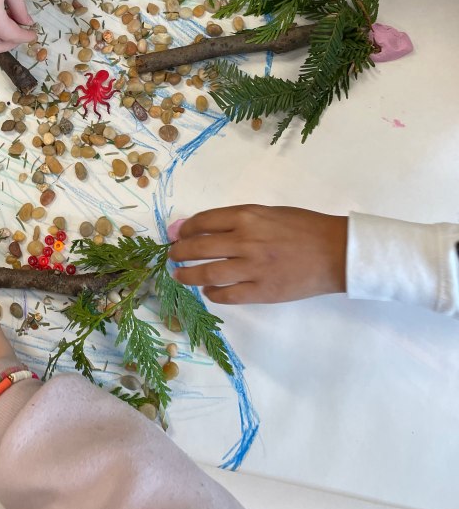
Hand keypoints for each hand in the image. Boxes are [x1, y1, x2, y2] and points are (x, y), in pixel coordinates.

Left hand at [168, 205, 347, 303]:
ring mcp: (253, 268)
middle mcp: (245, 241)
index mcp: (247, 216)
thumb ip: (236, 220)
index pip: (203, 221)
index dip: (184, 228)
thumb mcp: (268, 213)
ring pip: (207, 273)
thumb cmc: (303, 227)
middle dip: (179, 251)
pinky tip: (208, 291)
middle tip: (172, 255)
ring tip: (179, 274)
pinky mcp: (262, 291)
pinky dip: (212, 293)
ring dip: (188, 274)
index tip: (176, 233)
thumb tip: (200, 226)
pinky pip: (227, 294)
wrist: (336, 252)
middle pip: (199, 247)